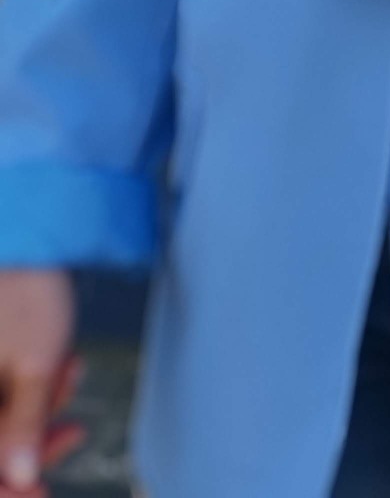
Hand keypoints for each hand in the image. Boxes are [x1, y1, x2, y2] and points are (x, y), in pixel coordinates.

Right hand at [0, 268, 87, 493]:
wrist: (30, 228)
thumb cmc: (25, 288)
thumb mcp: (33, 366)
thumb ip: (24, 428)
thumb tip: (24, 480)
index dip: (6, 488)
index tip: (41, 494)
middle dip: (30, 443)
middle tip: (72, 435)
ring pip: (0, 418)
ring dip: (39, 409)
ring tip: (71, 372)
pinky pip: (4, 392)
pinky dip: (35, 389)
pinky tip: (64, 365)